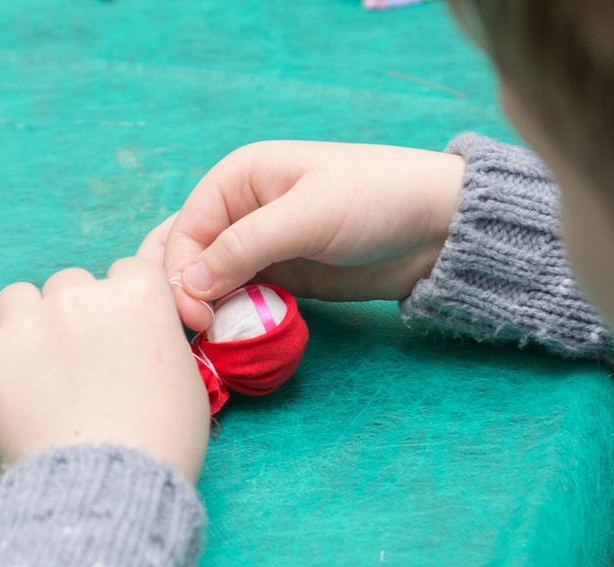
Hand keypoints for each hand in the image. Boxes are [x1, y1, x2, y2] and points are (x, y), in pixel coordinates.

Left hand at [0, 258, 209, 483]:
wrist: (110, 490)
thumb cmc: (162, 443)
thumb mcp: (187, 383)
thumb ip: (161, 343)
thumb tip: (142, 340)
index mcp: (138, 296)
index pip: (127, 272)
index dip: (126, 306)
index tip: (124, 336)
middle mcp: (81, 298)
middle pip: (71, 285)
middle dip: (76, 318)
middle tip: (83, 368)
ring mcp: (27, 325)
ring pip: (17, 300)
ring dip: (27, 328)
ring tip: (40, 377)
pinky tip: (10, 398)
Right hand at [136, 140, 464, 330]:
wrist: (435, 228)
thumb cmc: (376, 199)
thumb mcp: (307, 216)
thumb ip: (245, 247)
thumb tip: (187, 284)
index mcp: (239, 178)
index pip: (186, 230)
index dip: (178, 274)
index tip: (192, 316)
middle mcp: (242, 212)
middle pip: (191, 258)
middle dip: (186, 295)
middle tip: (196, 333)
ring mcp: (262, 249)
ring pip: (213, 284)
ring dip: (209, 312)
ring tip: (211, 342)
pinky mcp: (282, 279)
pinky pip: (244, 301)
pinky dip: (235, 319)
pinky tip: (234, 338)